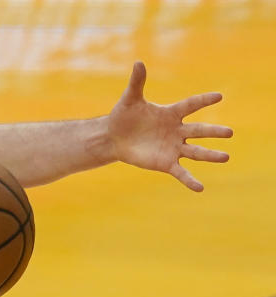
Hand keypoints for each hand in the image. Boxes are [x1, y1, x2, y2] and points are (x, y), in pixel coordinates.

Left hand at [108, 61, 231, 190]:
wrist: (113, 137)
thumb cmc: (123, 116)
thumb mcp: (130, 99)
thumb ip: (137, 82)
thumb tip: (138, 62)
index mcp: (171, 114)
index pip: (191, 105)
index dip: (203, 101)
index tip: (219, 96)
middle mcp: (176, 131)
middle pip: (199, 131)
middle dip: (214, 132)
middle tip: (230, 133)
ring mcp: (173, 148)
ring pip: (196, 152)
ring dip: (210, 155)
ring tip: (226, 157)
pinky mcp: (165, 163)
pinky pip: (181, 172)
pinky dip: (190, 180)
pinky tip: (200, 188)